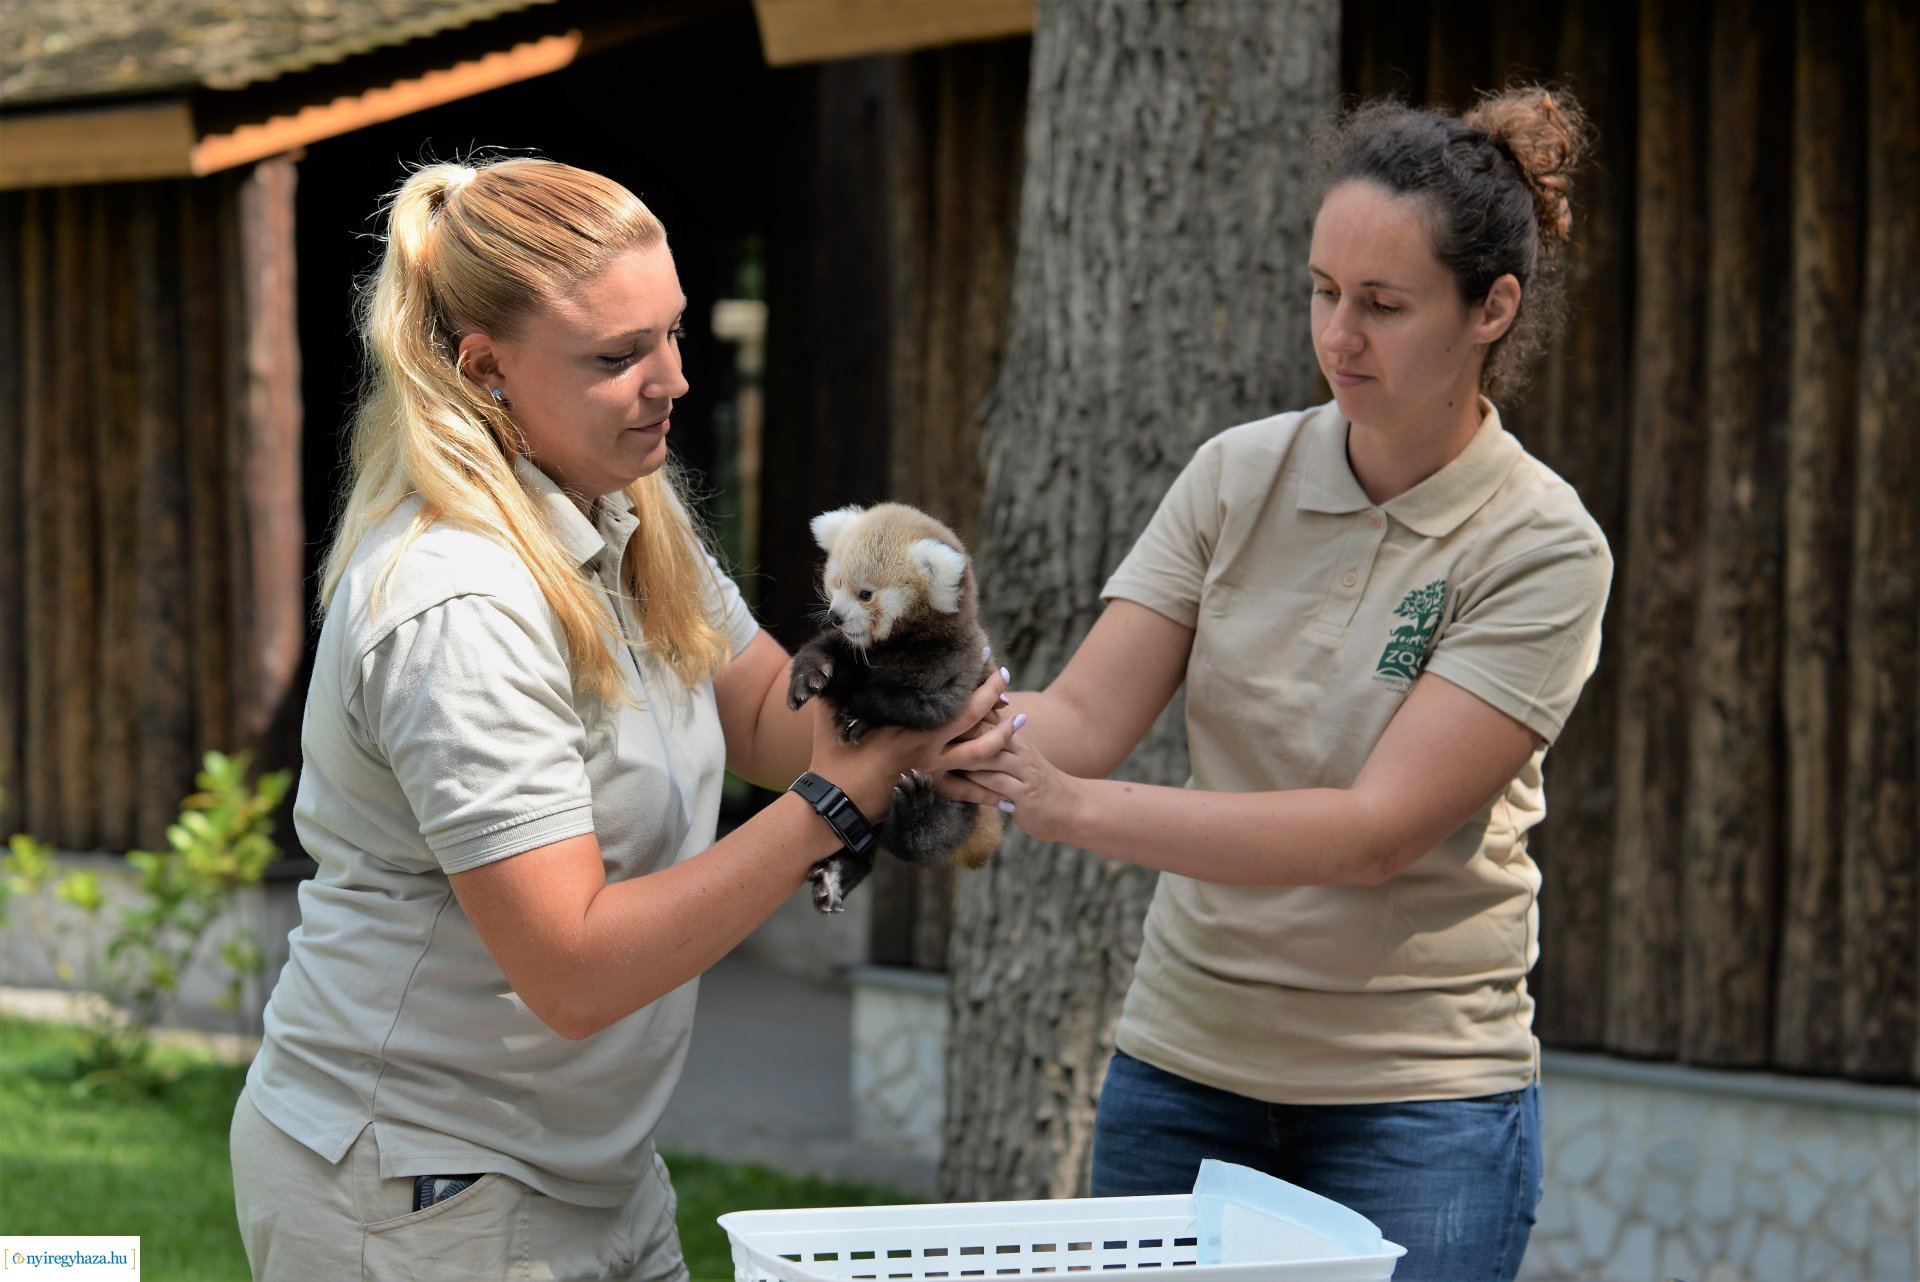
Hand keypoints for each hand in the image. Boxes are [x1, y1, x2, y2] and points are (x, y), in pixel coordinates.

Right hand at [805, 666, 1013, 819]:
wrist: (834, 805)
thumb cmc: (830, 757)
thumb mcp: (831, 713)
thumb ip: (835, 684)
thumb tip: (830, 660)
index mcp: (911, 725)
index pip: (951, 696)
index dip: (972, 676)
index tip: (986, 656)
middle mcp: (929, 746)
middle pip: (975, 718)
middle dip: (995, 696)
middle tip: (1006, 677)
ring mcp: (933, 769)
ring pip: (982, 754)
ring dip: (1004, 737)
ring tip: (1020, 721)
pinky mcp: (930, 788)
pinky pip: (967, 792)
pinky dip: (989, 792)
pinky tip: (1009, 795)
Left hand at [943, 723, 1084, 845]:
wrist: (1073, 808)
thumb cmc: (1037, 785)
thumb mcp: (1019, 759)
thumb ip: (996, 746)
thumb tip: (966, 730)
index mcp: (1016, 741)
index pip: (988, 720)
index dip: (963, 715)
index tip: (933, 713)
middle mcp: (1021, 753)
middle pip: (986, 734)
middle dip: (957, 733)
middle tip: (925, 733)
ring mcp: (1024, 773)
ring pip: (988, 759)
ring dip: (961, 758)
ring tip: (933, 758)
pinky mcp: (1025, 797)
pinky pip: (996, 787)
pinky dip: (974, 785)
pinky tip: (955, 786)